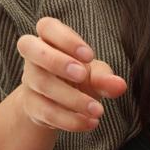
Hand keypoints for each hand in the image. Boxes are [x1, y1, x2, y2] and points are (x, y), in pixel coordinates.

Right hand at [15, 17, 126, 131]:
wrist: (60, 105)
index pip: (47, 26)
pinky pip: (45, 111)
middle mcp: (34, 56)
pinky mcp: (31, 105)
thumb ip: (105, 77)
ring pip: (42, 83)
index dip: (65, 38)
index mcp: (49, 38)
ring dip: (72, 98)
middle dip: (56, 60)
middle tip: (82, 75)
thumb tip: (120, 85)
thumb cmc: (79, 78)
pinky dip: (70, 120)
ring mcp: (30, 80)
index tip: (88, 55)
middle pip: (29, 47)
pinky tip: (90, 123)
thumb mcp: (95, 75)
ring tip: (97, 110)